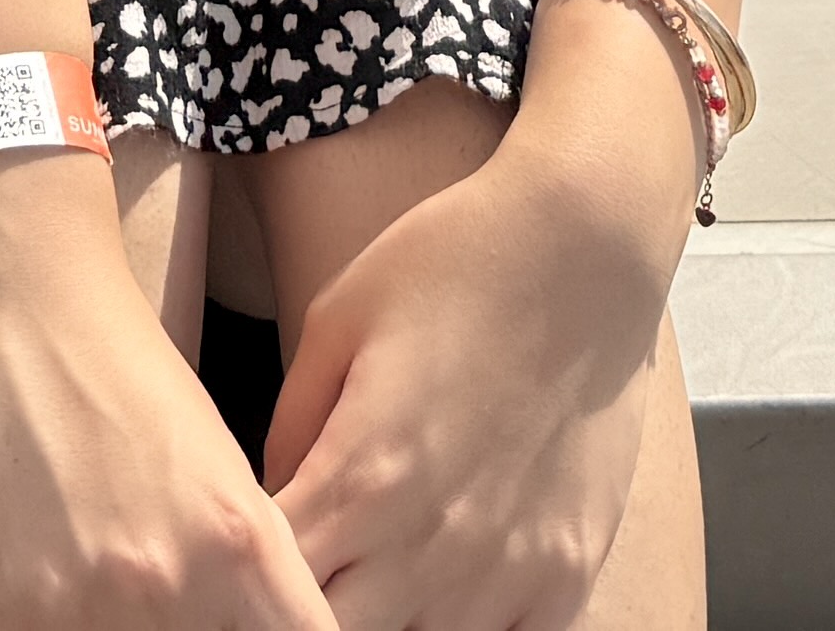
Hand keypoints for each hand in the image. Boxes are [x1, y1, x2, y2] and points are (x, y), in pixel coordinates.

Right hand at [0, 162, 340, 630]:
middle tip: (182, 604)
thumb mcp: (225, 474)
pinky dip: (57, 628)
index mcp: (238, 544)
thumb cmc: (127, 377)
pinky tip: (58, 584)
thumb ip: (253, 580)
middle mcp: (162, 584)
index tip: (263, 626)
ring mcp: (73, 606)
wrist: (16, 307)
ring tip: (109, 586)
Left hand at [256, 50, 685, 625]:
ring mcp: (510, 569)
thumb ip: (290, 430)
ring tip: (371, 571)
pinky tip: (445, 590)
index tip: (246, 547)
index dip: (249, 572)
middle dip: (304, 604)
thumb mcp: (336, 322)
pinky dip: (464, 629)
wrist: (588, 242)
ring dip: (381, 617)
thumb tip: (267, 504)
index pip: (274, 579)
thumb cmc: (458, 262)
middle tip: (302, 562)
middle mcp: (434, 540)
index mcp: (364, 474)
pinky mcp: (568, 573)